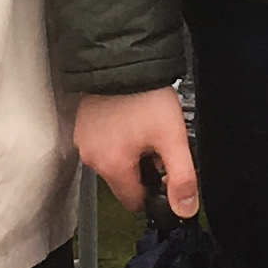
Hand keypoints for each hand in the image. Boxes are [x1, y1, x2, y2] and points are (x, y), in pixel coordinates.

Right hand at [75, 87, 196, 215]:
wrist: (123, 59)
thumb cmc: (145, 95)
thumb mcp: (172, 137)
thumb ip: (181, 178)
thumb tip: (185, 208)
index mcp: (112, 166)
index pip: (134, 202)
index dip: (154, 191)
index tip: (165, 172)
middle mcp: (92, 157)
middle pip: (123, 182)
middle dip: (143, 169)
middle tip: (156, 143)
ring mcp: (84, 140)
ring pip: (113, 162)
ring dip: (130, 153)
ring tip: (144, 127)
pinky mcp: (83, 125)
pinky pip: (102, 144)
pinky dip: (116, 139)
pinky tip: (129, 119)